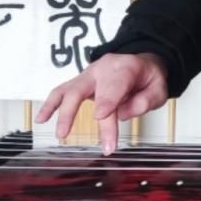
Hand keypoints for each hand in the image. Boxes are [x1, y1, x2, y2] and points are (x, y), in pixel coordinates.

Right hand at [35, 53, 167, 155]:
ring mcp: (89, 74)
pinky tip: (41, 118)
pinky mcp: (80, 81)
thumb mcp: (159, 88)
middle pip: (84, 89)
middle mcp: (104, 68)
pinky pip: (62, 91)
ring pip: (69, 90)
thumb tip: (123, 113)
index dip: (106, 101)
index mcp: (126, 67)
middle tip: (69, 136)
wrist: (143, 63)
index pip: (114, 86)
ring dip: (61, 111)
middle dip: (74, 112)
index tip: (100, 116)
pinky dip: (50, 104)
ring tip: (58, 133)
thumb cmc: (149, 78)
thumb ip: (146, 100)